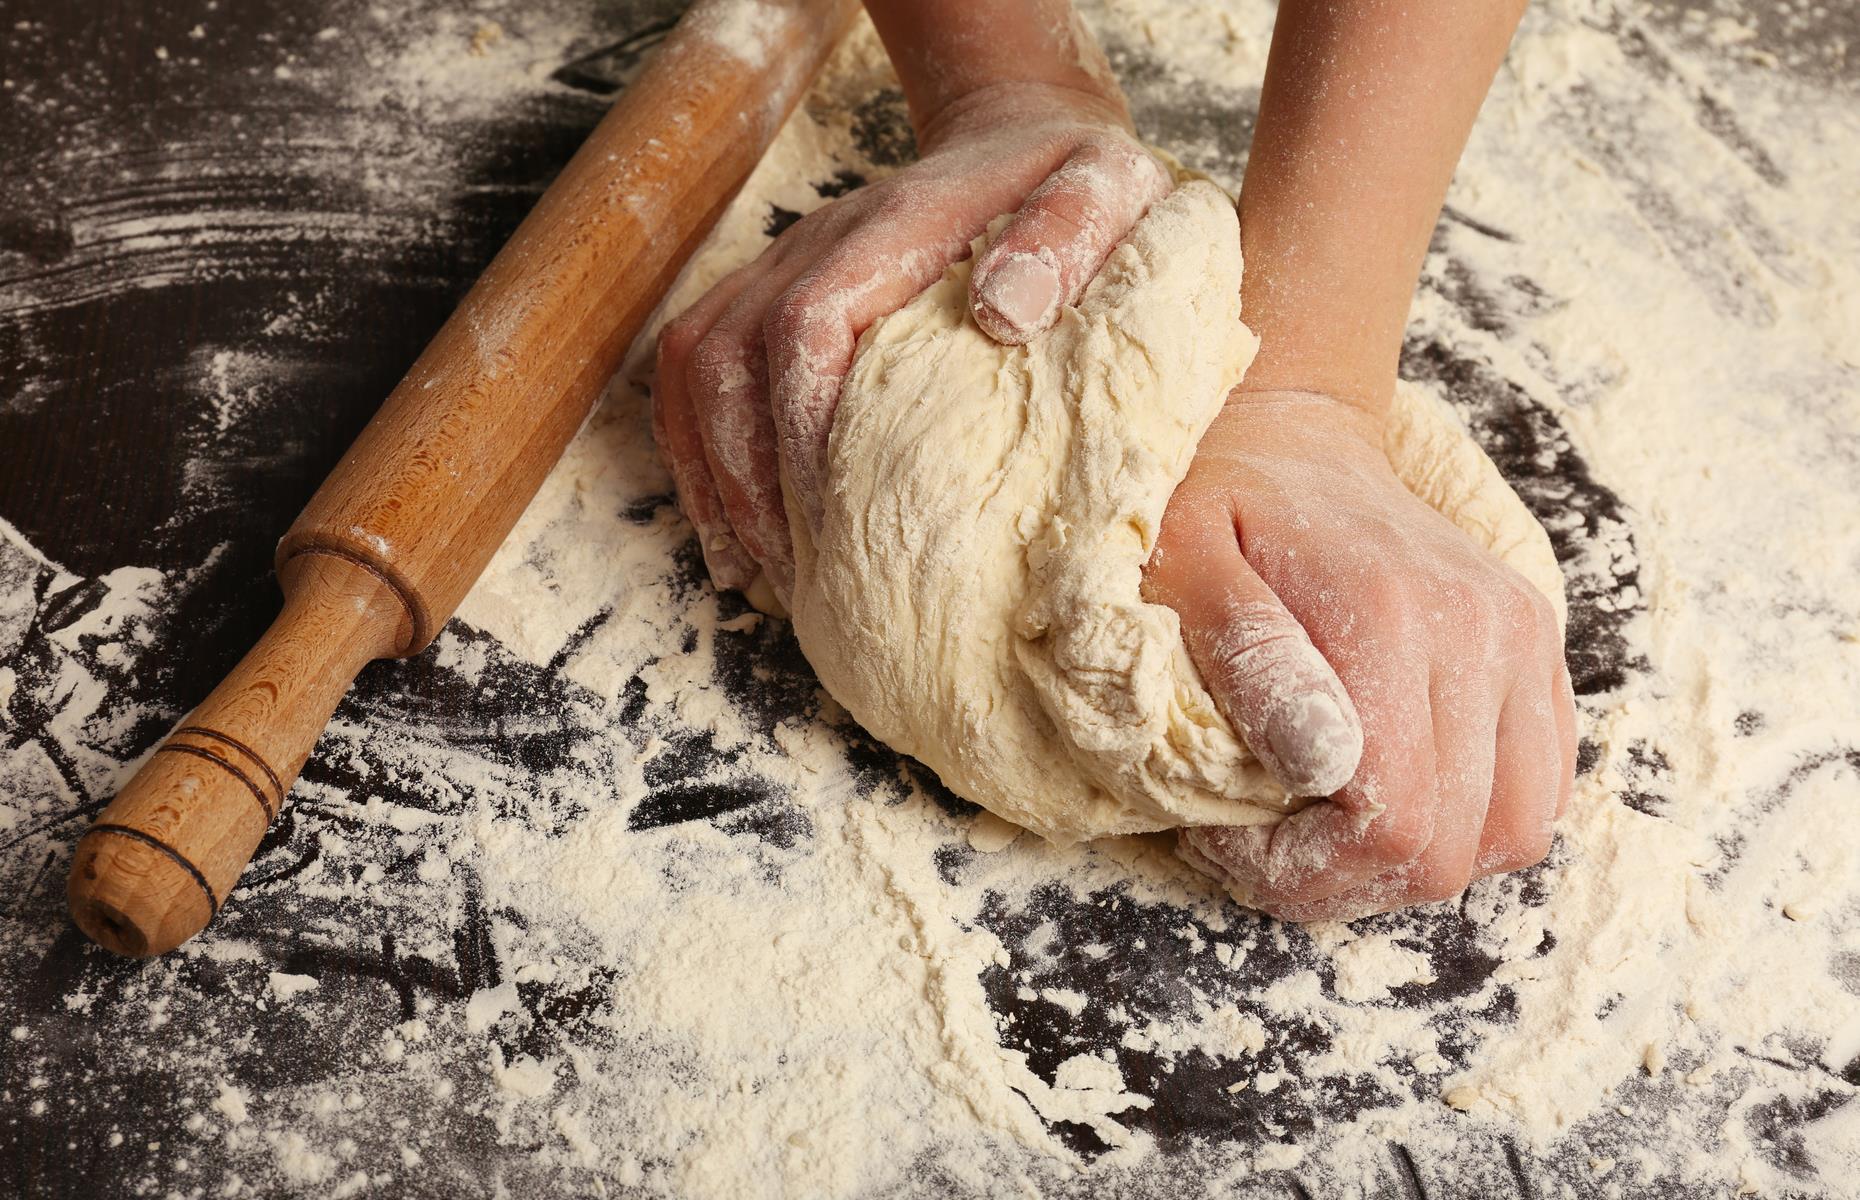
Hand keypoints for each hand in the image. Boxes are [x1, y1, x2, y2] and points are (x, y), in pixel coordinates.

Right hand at [653, 81, 1170, 601]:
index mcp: (895, 225)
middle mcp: (821, 240)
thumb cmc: (1078, 186)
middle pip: (729, 353)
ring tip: (752, 570)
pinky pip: (699, 365)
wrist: (1026, 142)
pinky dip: (698, 451)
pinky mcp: (777, 290)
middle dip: (746, 474)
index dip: (803, 424)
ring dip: (712, 471)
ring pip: (698, 362)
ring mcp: (788, 263)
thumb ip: (1065, 237)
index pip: (809, 320)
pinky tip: (731, 532)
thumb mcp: (1108, 189)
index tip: (833, 522)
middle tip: (790, 575)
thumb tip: (1002, 313)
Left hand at [1144, 391, 1576, 920]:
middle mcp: (1481, 629)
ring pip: (1512, 832)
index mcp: (1388, 614)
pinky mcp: (1537, 646)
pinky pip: (1542, 787)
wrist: (1292, 435)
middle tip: (1260, 852)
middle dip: (1346, 882)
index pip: (1392, 824)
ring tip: (1323, 833)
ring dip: (1414, 864)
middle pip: (1453, 847)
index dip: (1305, 872)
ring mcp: (1522, 638)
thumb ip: (1247, 656)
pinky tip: (1386, 799)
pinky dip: (1471, 822)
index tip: (1226, 842)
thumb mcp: (1182, 561)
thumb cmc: (1214, 501)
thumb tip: (1319, 765)